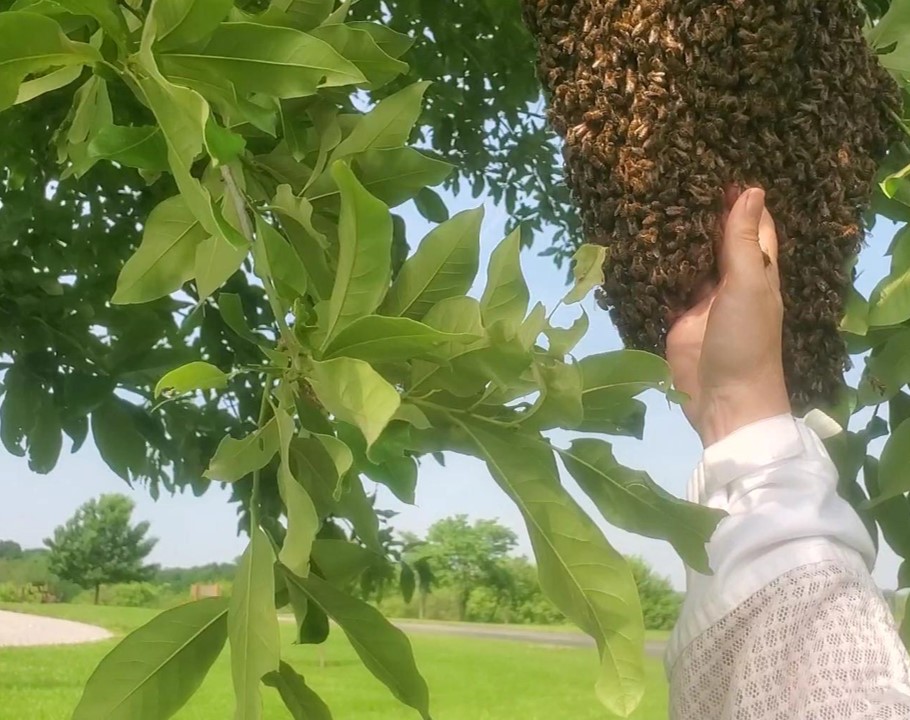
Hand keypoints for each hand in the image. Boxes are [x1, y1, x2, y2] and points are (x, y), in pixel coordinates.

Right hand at [666, 188, 790, 446]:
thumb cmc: (746, 340)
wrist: (725, 399)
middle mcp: (730, 282)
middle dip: (702, 216)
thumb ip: (743, 240)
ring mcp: (701, 302)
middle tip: (675, 178)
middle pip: (718, 242)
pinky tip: (636, 245)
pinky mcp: (676, 318)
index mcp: (757, 272)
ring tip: (651, 202)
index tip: (720, 169)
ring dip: (676, 240)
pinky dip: (654, 270)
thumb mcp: (748, 284)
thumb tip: (752, 189)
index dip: (743, 201)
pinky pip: (665, 287)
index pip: (754, 228)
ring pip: (689, 262)